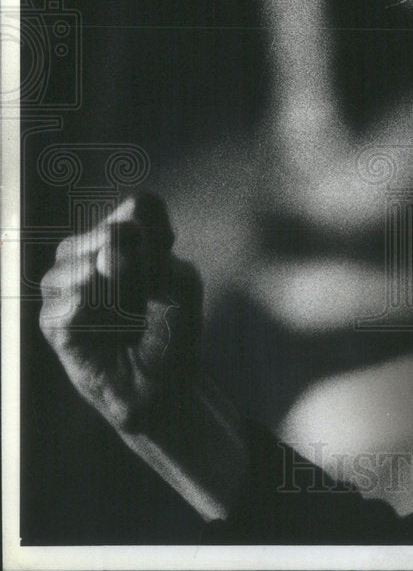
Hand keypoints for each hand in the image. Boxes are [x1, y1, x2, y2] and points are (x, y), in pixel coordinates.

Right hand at [40, 192, 246, 520]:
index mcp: (126, 235)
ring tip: (128, 316)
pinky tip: (106, 327)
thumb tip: (109, 253)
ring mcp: (65, 283)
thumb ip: (155, 257)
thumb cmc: (173, 331)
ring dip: (119, 289)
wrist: (162, 386)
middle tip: (149, 298)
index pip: (140, 204)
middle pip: (114, 230)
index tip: (168, 262)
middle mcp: (90, 251)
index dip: (160, 233)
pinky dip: (95, 313)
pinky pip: (69, 301)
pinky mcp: (53, 319)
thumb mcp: (182, 285)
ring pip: (83, 259)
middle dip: (143, 266)